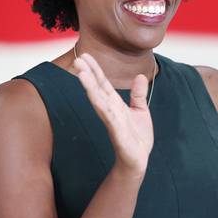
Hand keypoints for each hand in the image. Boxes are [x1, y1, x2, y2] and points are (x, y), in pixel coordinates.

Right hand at [73, 53, 153, 174]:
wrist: (138, 161)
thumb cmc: (137, 138)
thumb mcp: (141, 111)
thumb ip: (138, 95)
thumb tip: (140, 76)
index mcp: (115, 104)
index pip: (103, 83)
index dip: (94, 69)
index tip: (85, 55)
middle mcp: (111, 111)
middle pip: (97, 89)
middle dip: (87, 75)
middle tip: (76, 59)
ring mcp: (113, 122)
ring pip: (99, 102)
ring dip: (90, 88)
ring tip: (81, 74)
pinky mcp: (118, 134)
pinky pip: (110, 119)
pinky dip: (103, 108)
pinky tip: (96, 98)